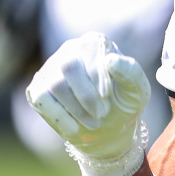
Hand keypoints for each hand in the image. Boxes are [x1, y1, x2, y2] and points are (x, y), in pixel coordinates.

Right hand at [27, 32, 150, 175]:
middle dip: (86, 94)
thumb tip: (110, 60)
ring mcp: (50, 70)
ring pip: (56, 84)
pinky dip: (59, 116)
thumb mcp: (137, 91)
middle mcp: (69, 50)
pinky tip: (74, 128)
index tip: (107, 96)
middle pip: (68, 65)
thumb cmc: (124, 105)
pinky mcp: (37, 90)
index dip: (97, 74)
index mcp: (94, 43)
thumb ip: (131, 72)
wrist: (107, 131)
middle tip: (102, 113)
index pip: (88, 48)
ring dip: (77, 109)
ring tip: (94, 122)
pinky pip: (41, 99)